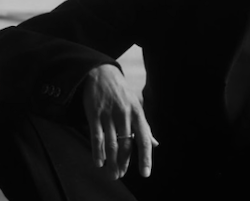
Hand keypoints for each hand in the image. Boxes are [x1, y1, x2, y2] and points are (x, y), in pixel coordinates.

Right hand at [82, 64, 158, 179]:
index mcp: (138, 114)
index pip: (144, 140)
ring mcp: (109, 115)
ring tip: (112, 174)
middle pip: (126, 145)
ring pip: (111, 143)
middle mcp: (125, 115)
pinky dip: (97, 151)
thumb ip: (144, 127)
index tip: (145, 173)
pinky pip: (97, 136)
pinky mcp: (94, 114)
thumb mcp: (136, 106)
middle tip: (120, 176)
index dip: (146, 157)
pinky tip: (98, 163)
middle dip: (124, 163)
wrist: (101, 73)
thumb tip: (155, 144)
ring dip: (111, 161)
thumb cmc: (121, 93)